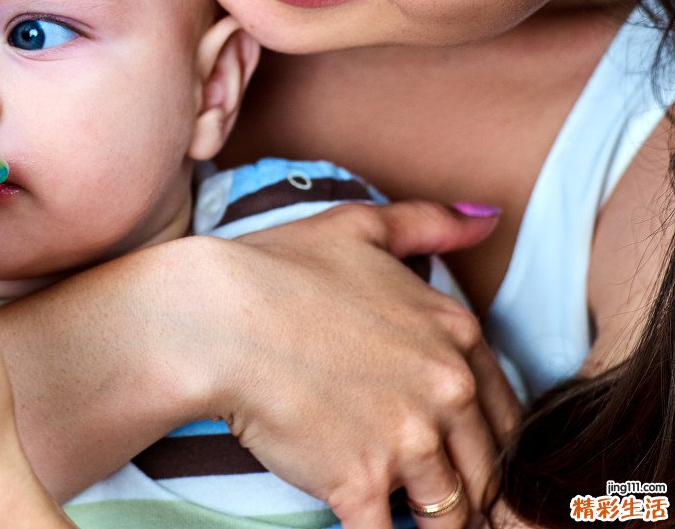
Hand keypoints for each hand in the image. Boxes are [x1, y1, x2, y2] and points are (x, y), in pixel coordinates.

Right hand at [183, 201, 521, 528]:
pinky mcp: (362, 482)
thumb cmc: (276, 267)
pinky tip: (368, 528)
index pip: (504, 411)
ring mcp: (408, 440)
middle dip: (469, 489)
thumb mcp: (358, 226)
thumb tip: (488, 219)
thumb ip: (429, 224)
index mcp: (454, 333)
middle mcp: (445, 389)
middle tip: (445, 501)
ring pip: (449, 512)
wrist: (214, 316)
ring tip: (414, 523)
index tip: (466, 454)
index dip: (487, 440)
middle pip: (486, 468)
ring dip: (435, 523)